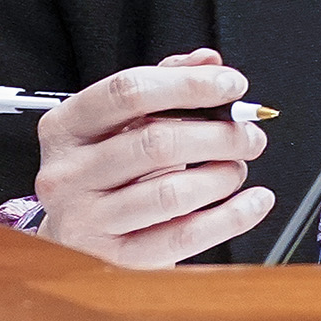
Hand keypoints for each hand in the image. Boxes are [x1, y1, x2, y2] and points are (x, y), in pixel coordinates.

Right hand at [33, 48, 274, 267]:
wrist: (76, 228)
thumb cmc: (107, 164)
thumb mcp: (123, 117)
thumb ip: (166, 79)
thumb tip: (209, 61)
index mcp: (66, 126)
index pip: (129, 91)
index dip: (189, 85)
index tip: (233, 86)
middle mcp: (67, 173)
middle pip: (156, 143)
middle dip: (218, 135)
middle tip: (249, 134)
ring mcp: (86, 220)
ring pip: (171, 193)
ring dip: (222, 176)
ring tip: (238, 167)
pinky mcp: (114, 258)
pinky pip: (182, 237)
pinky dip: (230, 218)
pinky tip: (253, 202)